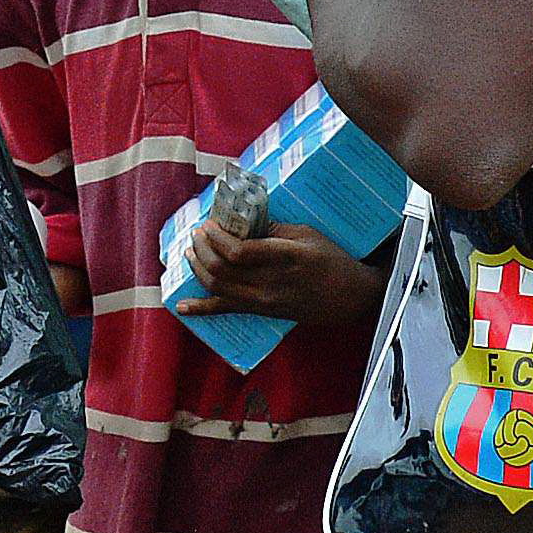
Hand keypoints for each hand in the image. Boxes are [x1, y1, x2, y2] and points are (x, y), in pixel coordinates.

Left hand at [174, 209, 381, 327]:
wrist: (349, 297)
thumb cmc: (331, 260)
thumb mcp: (307, 234)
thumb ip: (273, 229)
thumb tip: (241, 221)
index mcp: (285, 258)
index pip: (238, 252)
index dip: (217, 237)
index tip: (210, 223)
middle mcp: (271, 283)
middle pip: (222, 270)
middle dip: (203, 248)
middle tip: (199, 233)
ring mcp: (265, 301)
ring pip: (218, 288)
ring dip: (198, 268)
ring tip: (191, 252)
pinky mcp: (262, 312)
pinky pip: (227, 311)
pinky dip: (202, 309)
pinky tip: (182, 306)